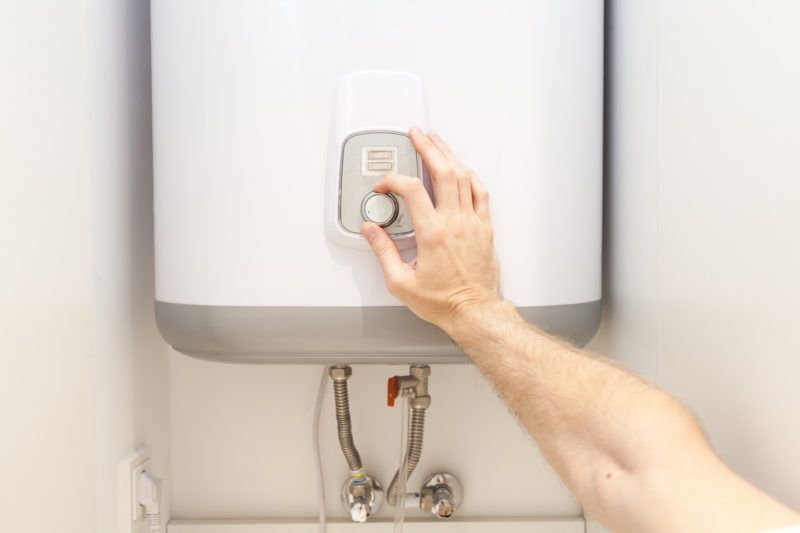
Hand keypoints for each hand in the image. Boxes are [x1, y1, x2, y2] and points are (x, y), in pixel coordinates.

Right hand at [361, 127, 502, 332]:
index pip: (413, 190)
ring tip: (436, 141)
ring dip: (449, 154)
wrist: (474, 311)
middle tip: (416, 134)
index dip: (393, 181)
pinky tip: (462, 168)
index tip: (383, 188)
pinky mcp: (485, 228)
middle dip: (427, 147)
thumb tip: (371, 230)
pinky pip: (480, 192)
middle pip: (443, 171)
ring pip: (464, 176)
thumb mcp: (401, 282)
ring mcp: (473, 223)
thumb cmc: (443, 302)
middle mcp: (455, 223)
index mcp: (433, 234)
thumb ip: (382, 251)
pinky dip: (470, 175)